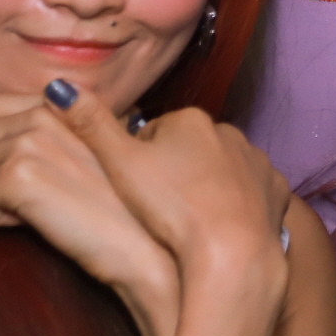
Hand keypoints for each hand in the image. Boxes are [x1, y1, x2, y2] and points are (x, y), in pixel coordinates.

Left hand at [0, 92, 180, 335]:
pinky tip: (30, 221)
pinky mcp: (16, 176)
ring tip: (28, 207)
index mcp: (62, 101)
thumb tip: (21, 133)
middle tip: (27, 193)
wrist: (149, 246)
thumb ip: (66, 128)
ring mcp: (28, 142)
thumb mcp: (102, 148)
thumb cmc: (130, 207)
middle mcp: (43, 111)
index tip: (32, 170)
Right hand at [42, 87, 291, 319]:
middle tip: (159, 210)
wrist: (231, 250)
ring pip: (222, 170)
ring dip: (207, 187)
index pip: (154, 134)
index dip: (139, 162)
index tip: (134, 190)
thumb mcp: (119, 165)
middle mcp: (229, 132)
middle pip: (190, 149)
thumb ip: (90, 124)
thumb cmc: (170, 208)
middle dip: (175, 171)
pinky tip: (222, 226)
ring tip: (190, 222)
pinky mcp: (277, 189)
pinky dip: (238, 204)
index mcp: (190, 120)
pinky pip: (252, 191)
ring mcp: (257, 160)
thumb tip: (58, 86)